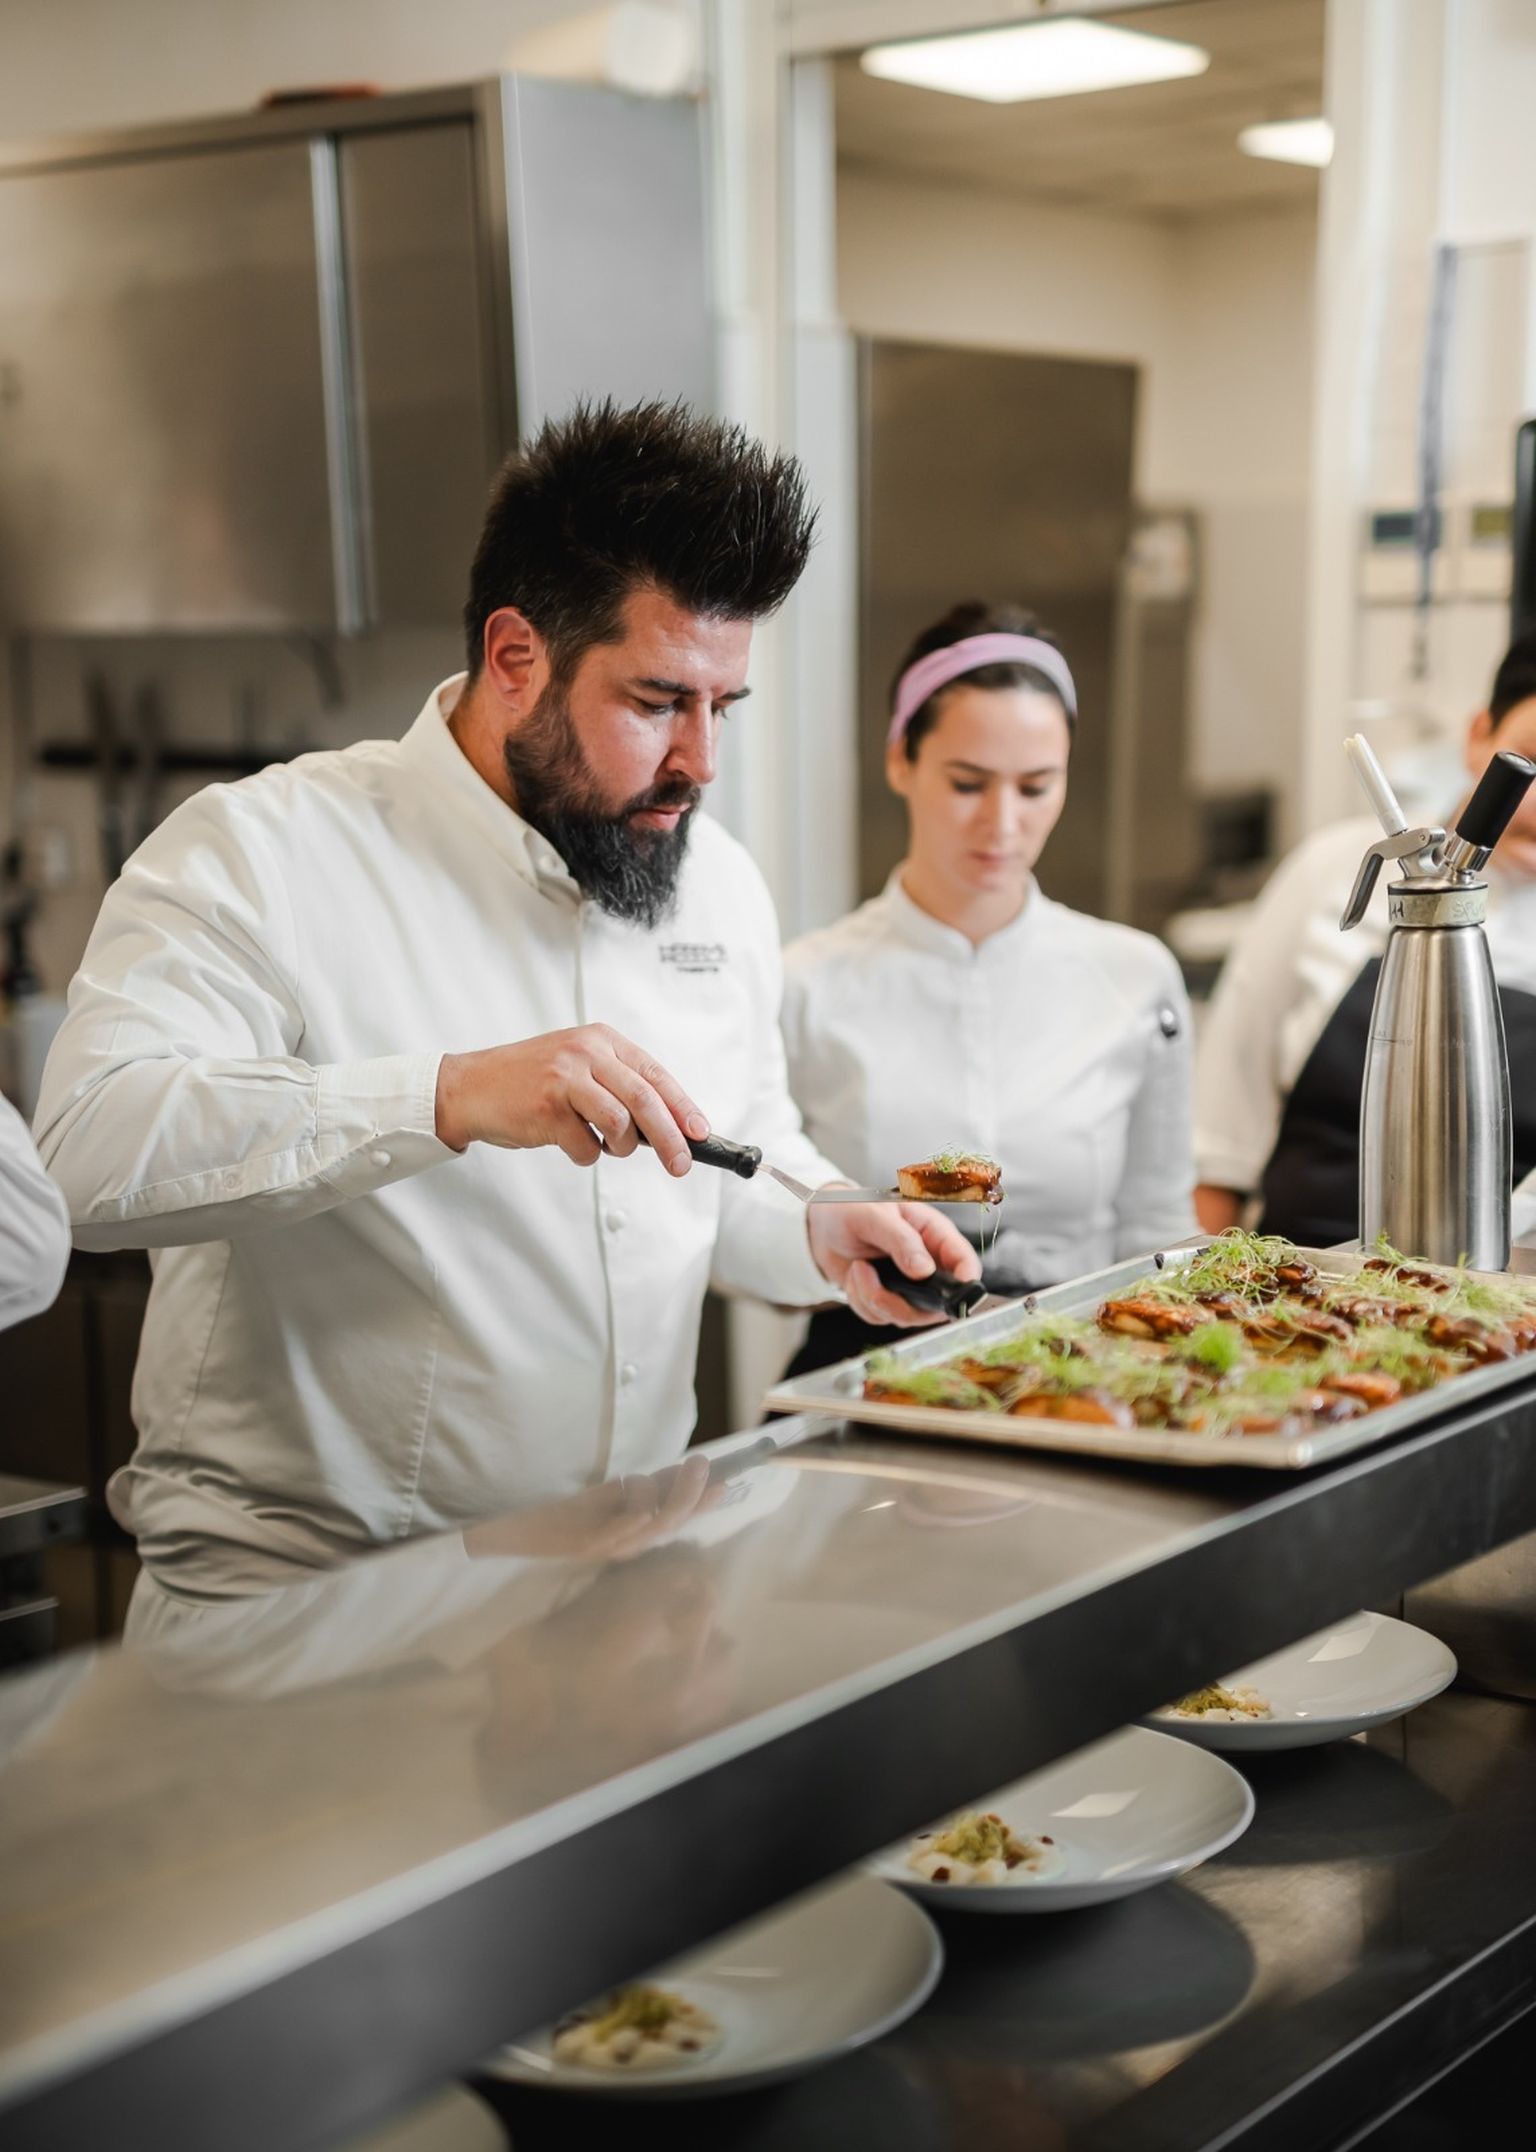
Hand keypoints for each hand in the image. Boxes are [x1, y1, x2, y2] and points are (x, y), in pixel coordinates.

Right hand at [435, 1024, 706, 1172]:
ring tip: (607, 1147)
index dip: (682, 1106)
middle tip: (680, 1164)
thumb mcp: (577, 1067)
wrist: (470, 1087)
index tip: (699, 1134)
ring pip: (620, 1123)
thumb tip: (667, 1126)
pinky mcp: (547, 1107)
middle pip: (645, 1099)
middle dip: (670, 1137)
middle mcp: (586, 1053)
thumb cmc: (529, 1082)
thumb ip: (617, 1085)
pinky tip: (570, 1143)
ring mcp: (565, 1078)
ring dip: (621, 1147)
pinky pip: (585, 1145)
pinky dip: (586, 1154)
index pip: (655, 1074)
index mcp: (600, 1040)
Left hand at [466, 1455, 718, 1562]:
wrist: (516, 1536)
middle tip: (707, 1463)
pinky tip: (645, 1503)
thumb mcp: (611, 1497)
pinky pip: (614, 1533)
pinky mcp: (583, 1543)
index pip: (677, 1519)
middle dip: (695, 1494)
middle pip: (670, 1523)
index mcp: (635, 1535)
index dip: (703, 1502)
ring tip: (689, 1467)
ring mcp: (606, 1546)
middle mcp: (627, 1545)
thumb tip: (683, 1470)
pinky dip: (633, 1518)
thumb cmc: (565, 1517)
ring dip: (673, 1497)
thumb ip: (646, 1488)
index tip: (725, 1479)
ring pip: (650, 1527)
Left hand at [807, 1198, 980, 1326]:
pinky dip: (862, 1301)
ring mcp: (908, 1286)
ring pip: (906, 1315)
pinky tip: (856, 1277)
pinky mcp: (887, 1300)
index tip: (953, 1294)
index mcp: (933, 1234)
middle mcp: (926, 1263)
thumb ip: (901, 1241)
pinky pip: (880, 1317)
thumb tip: (924, 1270)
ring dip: (875, 1299)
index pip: (964, 1261)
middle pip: (938, 1303)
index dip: (966, 1282)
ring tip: (860, 1269)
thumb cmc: (852, 1209)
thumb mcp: (876, 1215)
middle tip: (875, 1282)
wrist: (821, 1226)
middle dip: (904, 1302)